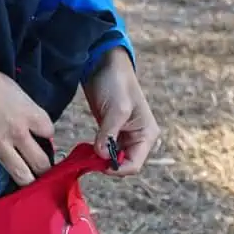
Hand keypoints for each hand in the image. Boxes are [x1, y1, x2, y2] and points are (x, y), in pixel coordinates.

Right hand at [0, 56, 54, 199]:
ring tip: (26, 191)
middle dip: (43, 168)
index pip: (49, 130)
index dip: (46, 133)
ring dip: (24, 182)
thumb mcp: (11, 85)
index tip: (41, 135)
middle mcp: (19, 134)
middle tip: (42, 172)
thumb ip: (18, 102)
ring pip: (21, 175)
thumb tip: (16, 106)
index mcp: (29, 113)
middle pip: (41, 161)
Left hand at [83, 47, 159, 175]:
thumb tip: (101, 155)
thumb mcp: (116, 109)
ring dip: (100, 159)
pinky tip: (86, 148)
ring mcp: (124, 136)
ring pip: (113, 159)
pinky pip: (106, 150)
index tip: (98, 163)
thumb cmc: (116, 82)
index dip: (117, 168)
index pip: (134, 164)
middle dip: (107, 164)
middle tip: (89, 158)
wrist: (104, 64)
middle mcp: (138, 138)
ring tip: (86, 153)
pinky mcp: (112, 132)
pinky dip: (96, 152)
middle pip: (123, 164)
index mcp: (147, 135)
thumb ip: (109, 134)